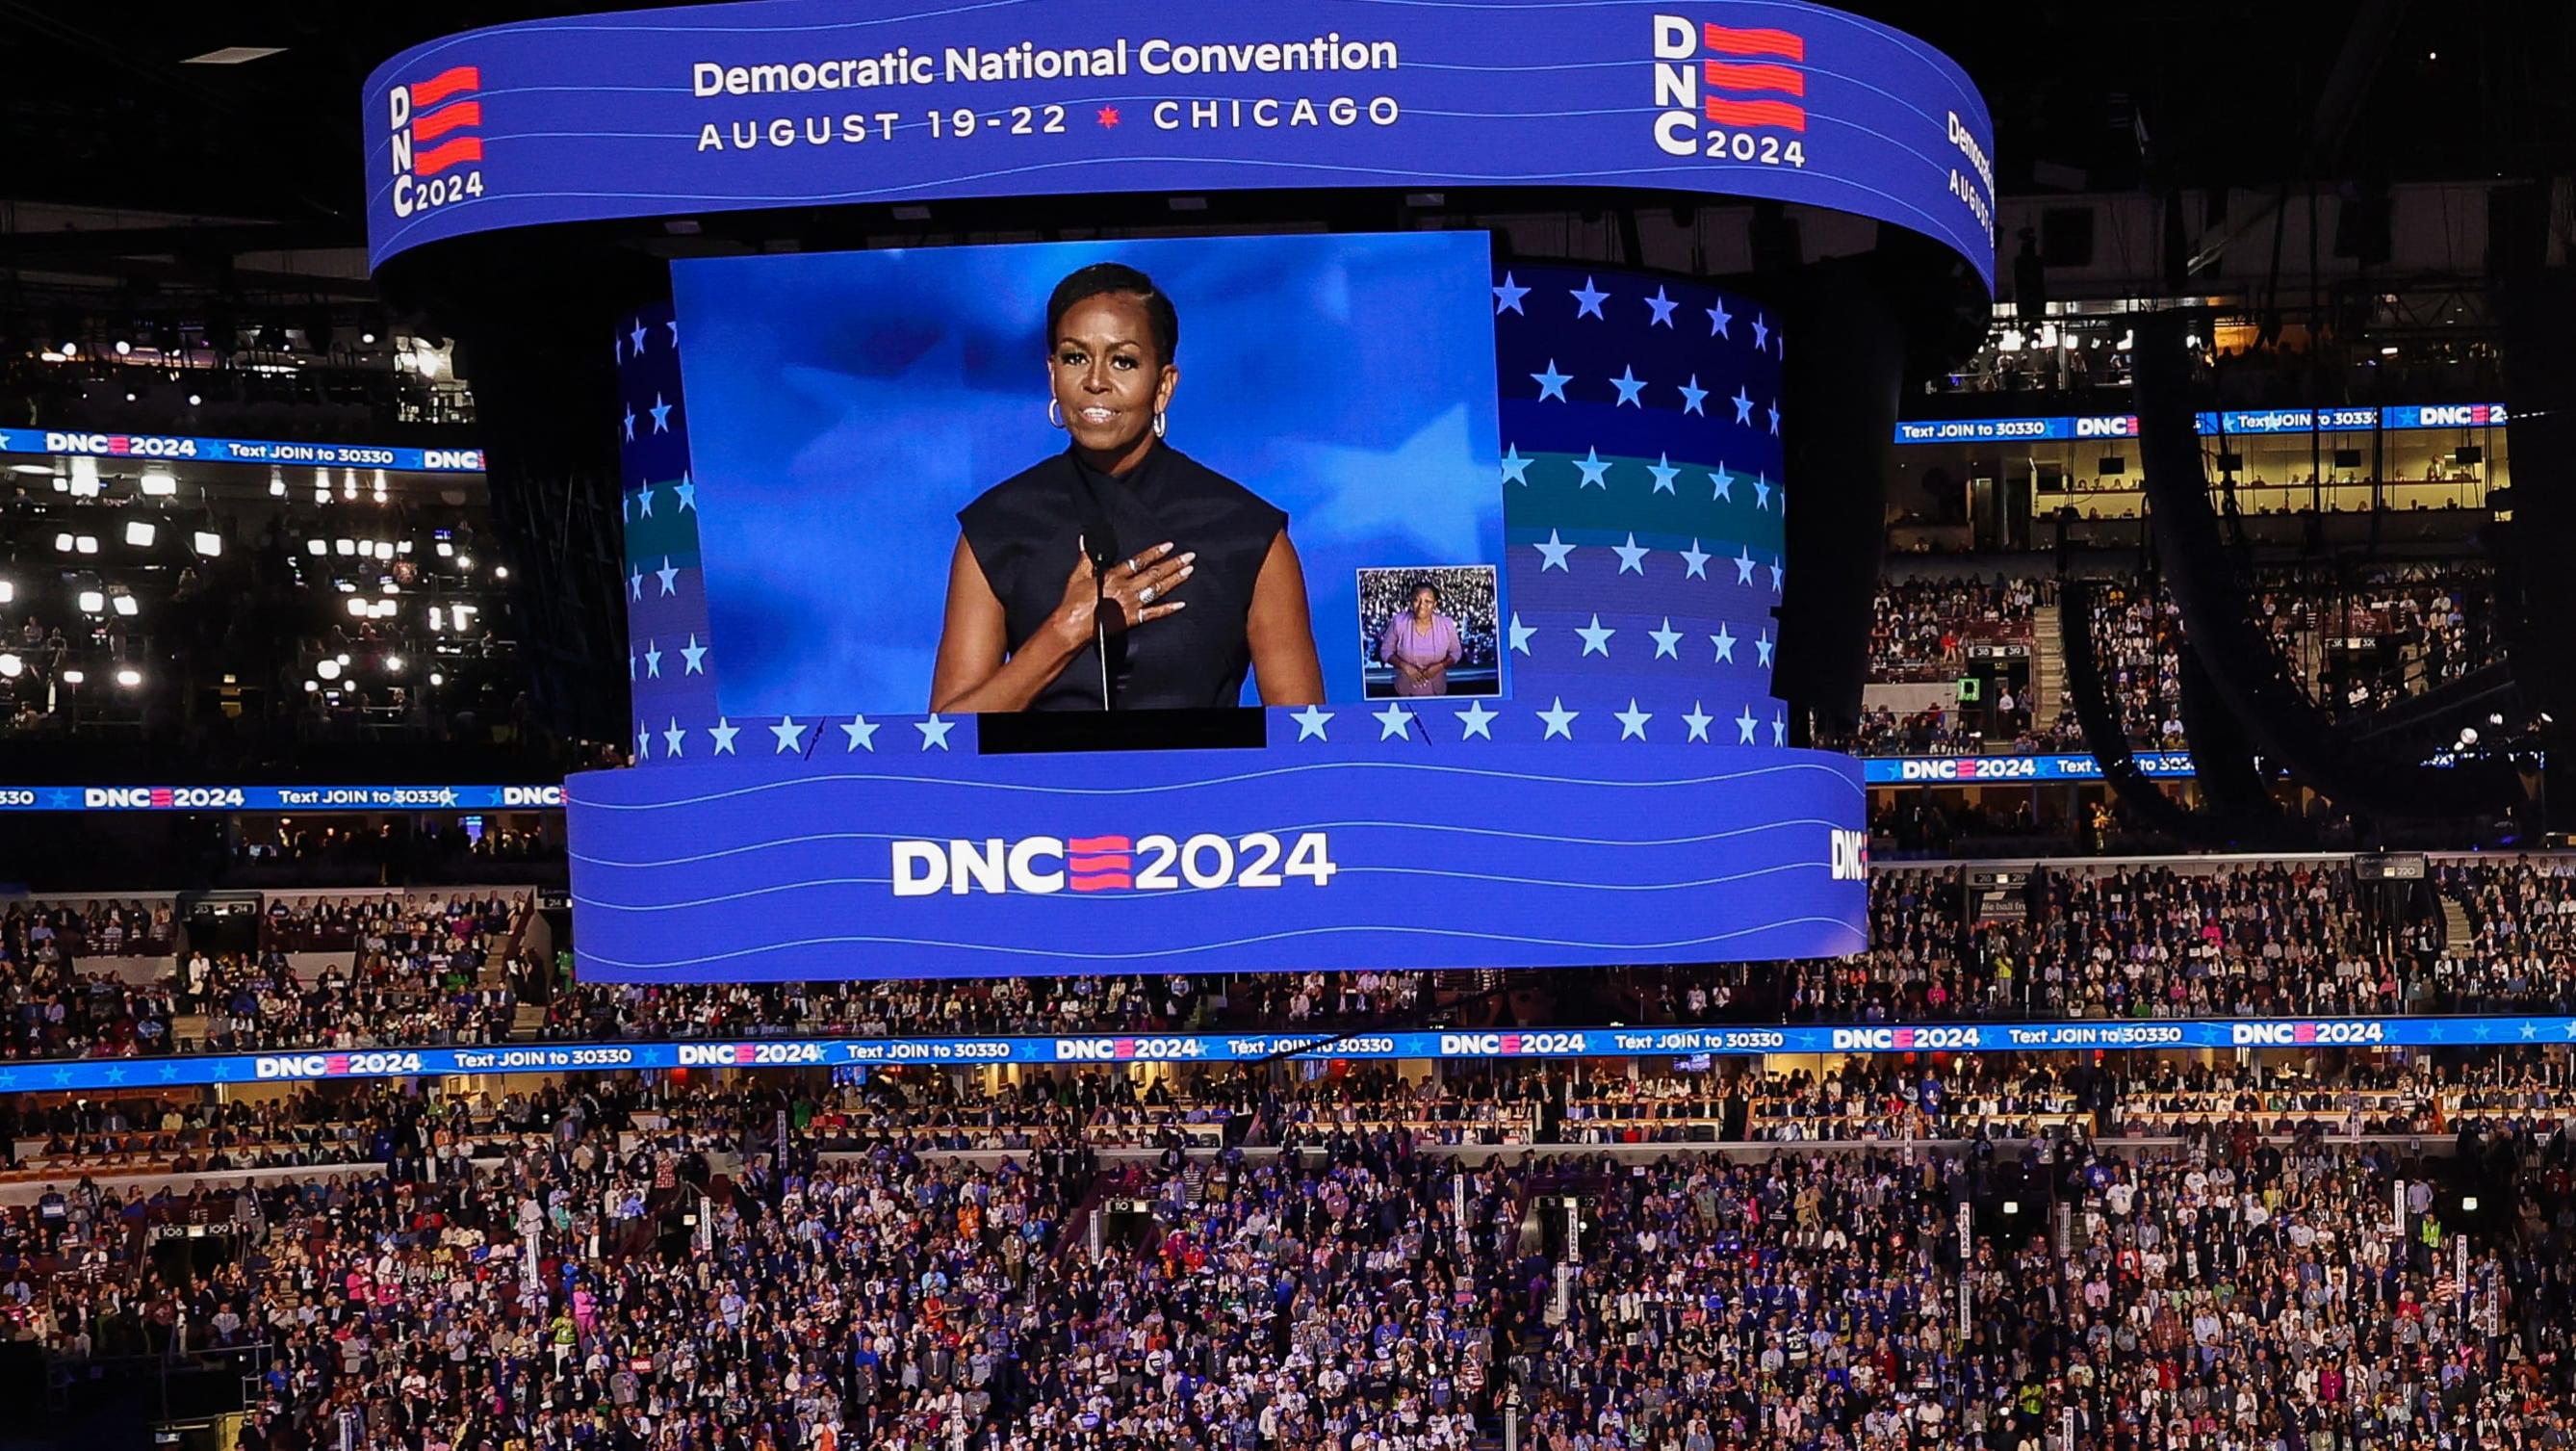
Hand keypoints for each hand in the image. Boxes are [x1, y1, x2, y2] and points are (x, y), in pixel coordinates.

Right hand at [1054, 542, 1193, 645]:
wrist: (1073, 625)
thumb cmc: (1074, 602)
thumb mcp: (1078, 575)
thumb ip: (1086, 557)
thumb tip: (1086, 540)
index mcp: (1114, 576)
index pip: (1139, 561)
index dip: (1155, 552)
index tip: (1169, 546)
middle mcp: (1126, 588)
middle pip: (1154, 574)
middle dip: (1173, 564)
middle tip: (1189, 556)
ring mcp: (1131, 604)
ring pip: (1157, 590)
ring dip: (1174, 580)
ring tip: (1188, 572)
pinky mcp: (1132, 619)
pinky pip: (1153, 613)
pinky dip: (1167, 609)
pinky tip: (1180, 604)